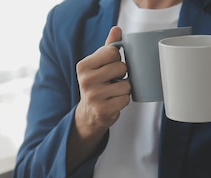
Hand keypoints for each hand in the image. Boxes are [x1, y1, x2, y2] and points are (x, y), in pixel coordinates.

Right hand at [68, 26, 130, 170]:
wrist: (88, 114)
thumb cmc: (96, 85)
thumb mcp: (98, 64)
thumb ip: (108, 47)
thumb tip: (117, 30)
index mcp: (83, 66)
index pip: (112, 52)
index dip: (117, 59)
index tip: (110, 66)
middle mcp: (86, 80)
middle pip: (122, 67)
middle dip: (122, 74)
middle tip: (112, 81)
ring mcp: (94, 96)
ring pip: (126, 85)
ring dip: (124, 89)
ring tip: (113, 92)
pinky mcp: (103, 109)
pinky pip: (125, 99)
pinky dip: (123, 100)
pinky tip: (113, 101)